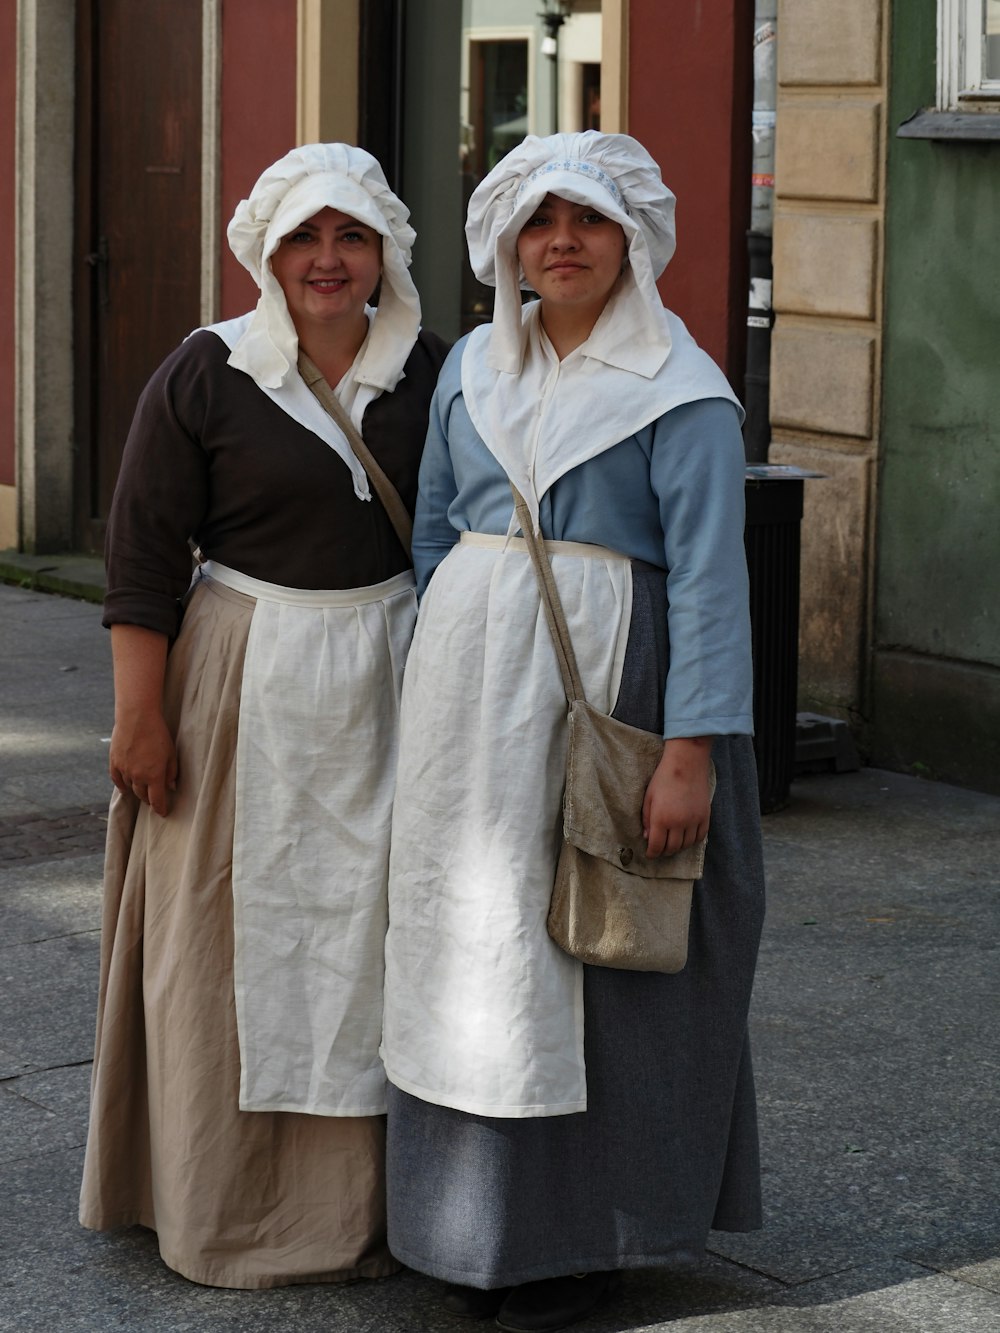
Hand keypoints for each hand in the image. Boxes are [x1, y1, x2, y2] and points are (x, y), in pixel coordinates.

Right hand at [109, 709, 177, 816]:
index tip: (163, 813)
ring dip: (137, 791)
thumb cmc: (158, 734)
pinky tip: (126, 788)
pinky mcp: (114, 763)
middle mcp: (138, 776)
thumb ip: (171, 772)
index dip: (160, 809)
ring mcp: (124, 770)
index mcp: (154, 776)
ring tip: (142, 791)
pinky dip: (122, 786)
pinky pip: (117, 781)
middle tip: (154, 800)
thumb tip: (171, 787)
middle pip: (142, 796)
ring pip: (130, 788)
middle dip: (149, 800)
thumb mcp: (171, 754)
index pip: (157, 800)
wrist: (136, 717)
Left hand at [641, 736, 712, 856]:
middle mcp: (679, 823)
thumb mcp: (649, 797)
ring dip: (678, 847)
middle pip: (672, 848)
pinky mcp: (705, 816)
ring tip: (672, 843)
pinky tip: (686, 837)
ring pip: (687, 845)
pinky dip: (692, 841)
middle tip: (660, 849)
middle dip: (664, 851)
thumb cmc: (663, 778)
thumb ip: (646, 819)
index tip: (650, 854)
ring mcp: (694, 820)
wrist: (687, 763)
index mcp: (661, 818)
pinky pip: (700, 837)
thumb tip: (647, 837)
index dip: (652, 853)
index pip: (657, 846)